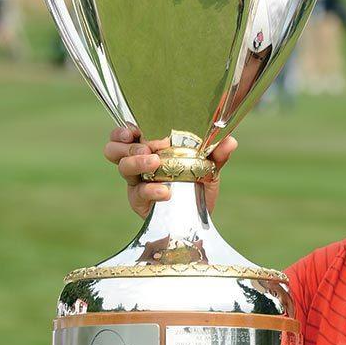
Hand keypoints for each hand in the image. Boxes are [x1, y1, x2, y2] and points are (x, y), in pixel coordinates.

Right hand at [103, 125, 237, 217]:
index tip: (133, 130)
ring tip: (155, 164)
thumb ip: (217, 153)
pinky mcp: (140, 202)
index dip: (123, 131)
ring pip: (123, 168)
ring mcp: (137, 183)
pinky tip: (165, 191)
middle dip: (128, 146)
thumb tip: (230, 140)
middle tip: (147, 149)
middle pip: (115, 149)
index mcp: (150, 147)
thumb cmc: (199, 183)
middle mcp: (138, 163)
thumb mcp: (210, 166)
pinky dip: (152, 190)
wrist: (201, 214)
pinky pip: (140, 193)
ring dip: (137, 162)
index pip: (125, 134)